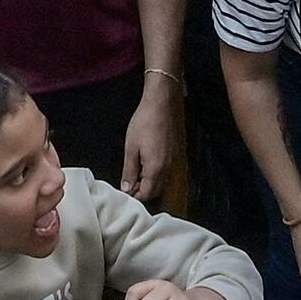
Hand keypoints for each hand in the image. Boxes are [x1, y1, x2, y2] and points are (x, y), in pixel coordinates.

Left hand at [118, 78, 179, 203]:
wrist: (161, 104)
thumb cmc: (144, 123)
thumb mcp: (131, 148)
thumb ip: (129, 171)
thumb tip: (126, 188)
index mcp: (155, 169)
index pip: (147, 194)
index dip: (135, 195)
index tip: (125, 190)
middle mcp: (167, 168)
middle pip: (156, 190)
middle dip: (143, 190)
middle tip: (129, 182)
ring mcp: (173, 161)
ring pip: (162, 181)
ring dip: (150, 181)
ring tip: (136, 171)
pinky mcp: (175, 153)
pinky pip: (166, 170)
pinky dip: (156, 172)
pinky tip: (147, 162)